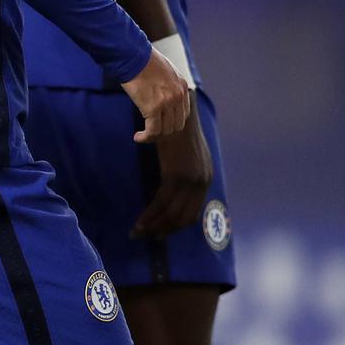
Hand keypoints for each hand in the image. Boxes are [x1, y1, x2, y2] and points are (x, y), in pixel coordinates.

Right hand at [120, 47, 190, 143]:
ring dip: (153, 136)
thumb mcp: (165, 69)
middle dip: (164, 131)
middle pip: (176, 125)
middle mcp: (178, 96)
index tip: (161, 124)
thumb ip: (168, 83)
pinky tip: (137, 137)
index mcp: (182, 86)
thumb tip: (160, 94)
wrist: (133, 55)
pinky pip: (153, 131)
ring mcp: (167, 103)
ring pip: (165, 130)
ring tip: (143, 135)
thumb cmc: (143, 60)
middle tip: (151, 130)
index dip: (172, 122)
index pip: (183, 114)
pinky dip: (145, 137)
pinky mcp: (153, 108)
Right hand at [132, 94, 212, 237]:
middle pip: (184, 217)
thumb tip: (170, 189)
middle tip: (146, 237)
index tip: (160, 232)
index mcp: (205, 177)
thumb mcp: (186, 152)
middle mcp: (201, 181)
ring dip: (154, 226)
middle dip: (164, 231)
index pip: (192, 212)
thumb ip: (183, 170)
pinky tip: (139, 221)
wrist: (176, 106)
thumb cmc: (176, 127)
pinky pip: (162, 202)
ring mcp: (190, 179)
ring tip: (138, 232)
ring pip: (171, 213)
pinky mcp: (175, 174)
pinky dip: (150, 215)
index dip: (175, 225)